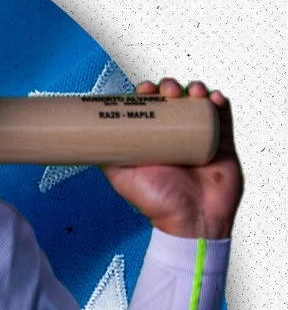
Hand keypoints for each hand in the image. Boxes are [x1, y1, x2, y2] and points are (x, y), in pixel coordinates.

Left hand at [103, 80, 241, 238]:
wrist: (192, 221)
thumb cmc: (159, 204)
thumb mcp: (123, 178)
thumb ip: (108, 159)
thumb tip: (86, 141)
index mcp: (154, 140)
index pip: (151, 108)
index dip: (147, 93)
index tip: (144, 89)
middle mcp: (176, 136)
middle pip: (174, 101)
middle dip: (170, 88)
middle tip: (167, 90)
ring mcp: (200, 137)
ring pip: (198, 104)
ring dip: (195, 90)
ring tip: (192, 93)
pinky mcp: (221, 142)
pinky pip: (222, 116)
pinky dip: (218, 102)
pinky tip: (212, 98)